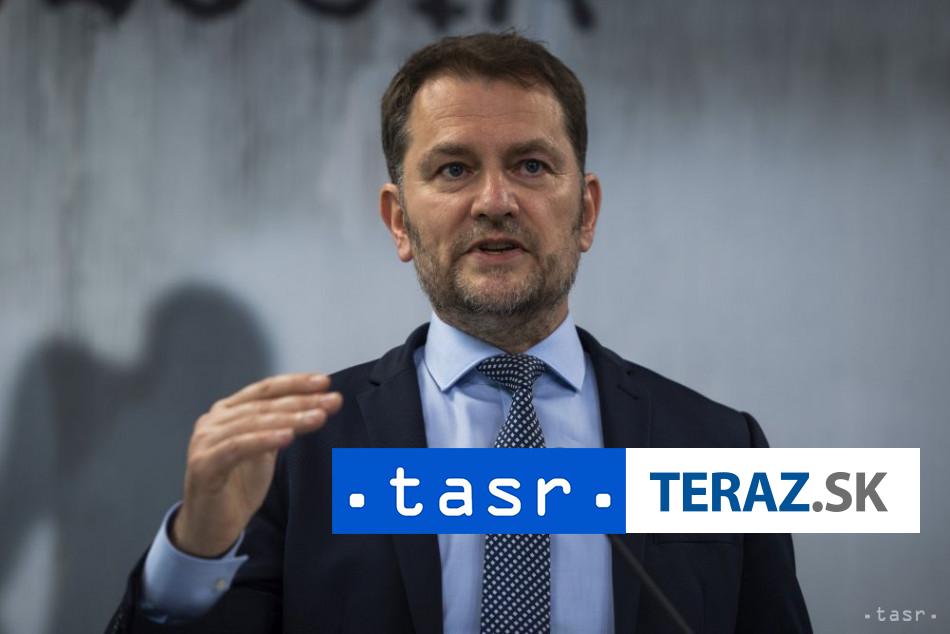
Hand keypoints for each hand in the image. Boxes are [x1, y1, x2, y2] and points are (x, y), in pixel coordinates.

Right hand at [171, 373, 342, 556]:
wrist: (210, 528)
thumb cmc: (237, 487)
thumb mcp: (264, 450)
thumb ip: (280, 426)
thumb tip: (317, 406)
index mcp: (228, 411)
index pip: (266, 390)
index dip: (296, 383)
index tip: (325, 382)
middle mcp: (214, 421)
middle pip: (264, 404)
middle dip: (302, 401)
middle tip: (333, 401)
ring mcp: (206, 441)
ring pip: (254, 422)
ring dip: (290, 419)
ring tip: (319, 418)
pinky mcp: (204, 465)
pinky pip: (238, 447)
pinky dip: (264, 439)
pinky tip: (288, 436)